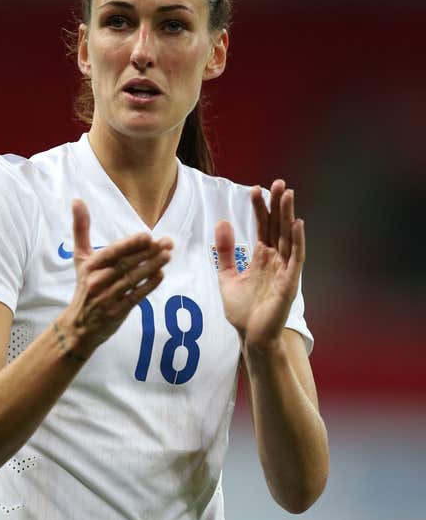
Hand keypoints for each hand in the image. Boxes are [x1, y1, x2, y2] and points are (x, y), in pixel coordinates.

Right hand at [57, 199, 172, 356]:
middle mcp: (97, 281)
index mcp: (90, 266)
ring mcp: (107, 298)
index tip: (148, 236)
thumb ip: (81, 229)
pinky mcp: (116, 312)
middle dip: (148, 253)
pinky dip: (149, 285)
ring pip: (132, 279)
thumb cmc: (83, 286)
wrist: (78, 326)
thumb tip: (76, 200)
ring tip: (168, 255)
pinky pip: (135, 296)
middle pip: (126, 264)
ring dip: (152, 266)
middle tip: (168, 243)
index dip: (131, 245)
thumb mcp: (79, 258)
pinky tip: (160, 275)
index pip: (113, 253)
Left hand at [214, 180, 304, 350]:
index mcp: (261, 257)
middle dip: (278, 205)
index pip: (262, 227)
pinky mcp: (290, 283)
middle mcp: (275, 260)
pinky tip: (297, 224)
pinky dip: (297, 241)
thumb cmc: (242, 311)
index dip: (259, 209)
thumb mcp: (227, 277)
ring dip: (289, 216)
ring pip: (288, 237)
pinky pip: (296, 259)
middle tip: (279, 182)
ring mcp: (284, 270)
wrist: (251, 337)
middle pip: (278, 227)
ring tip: (289, 194)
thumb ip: (225, 252)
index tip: (255, 189)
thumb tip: (222, 223)